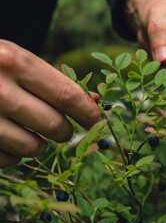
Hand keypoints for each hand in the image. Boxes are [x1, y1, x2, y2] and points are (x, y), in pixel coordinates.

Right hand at [0, 40, 100, 167]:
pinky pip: (9, 161)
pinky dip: (15, 155)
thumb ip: (53, 82)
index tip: (100, 123)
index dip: (89, 113)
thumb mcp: (17, 61)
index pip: (67, 95)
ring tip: (30, 130)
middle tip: (61, 128)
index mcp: (13, 61)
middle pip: (55, 125)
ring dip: (40, 144)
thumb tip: (94, 102)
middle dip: (65, 131)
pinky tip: (6, 137)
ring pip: (34, 148)